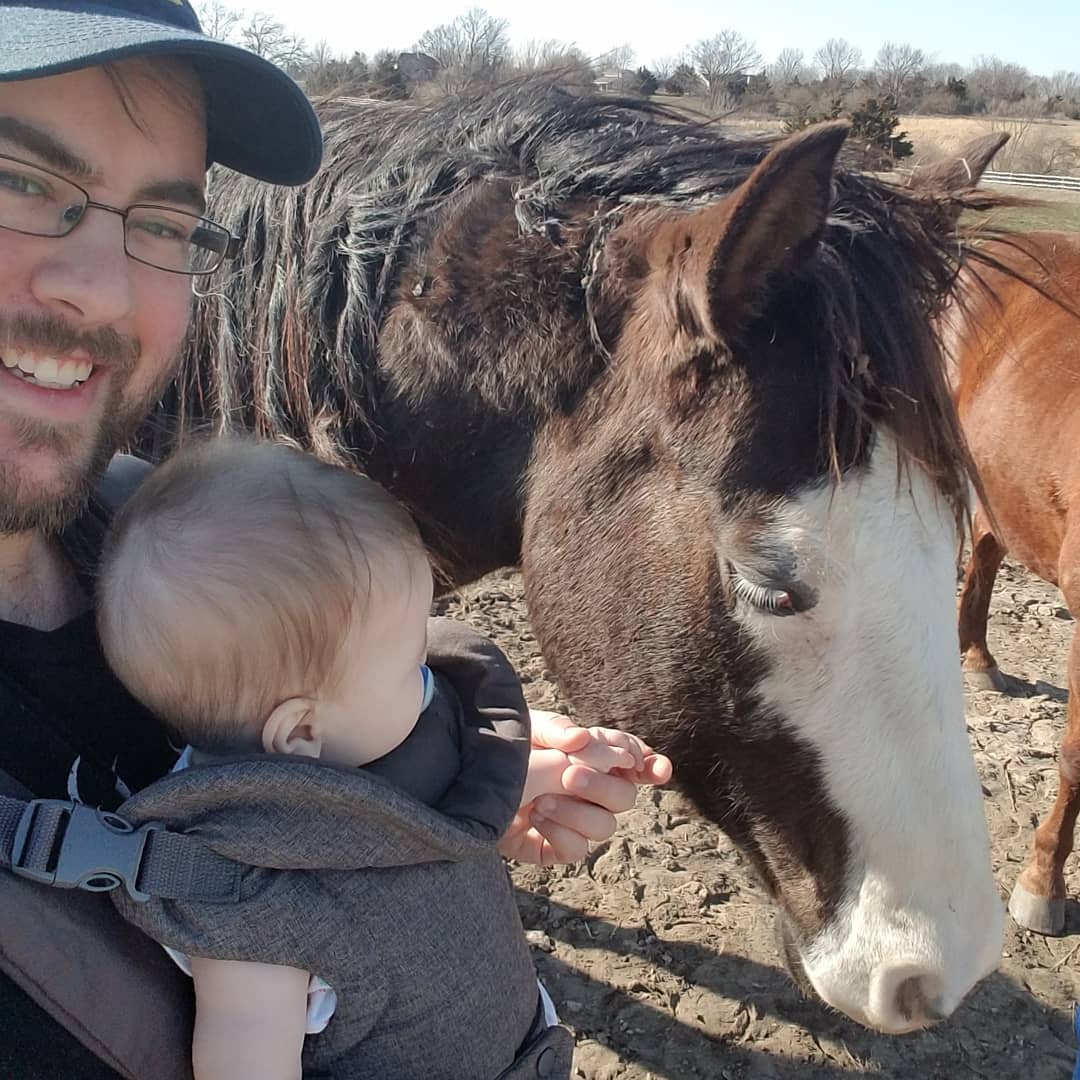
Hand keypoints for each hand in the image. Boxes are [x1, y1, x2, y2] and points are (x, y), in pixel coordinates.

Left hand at [499, 710, 672, 865]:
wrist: (460, 779)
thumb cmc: (498, 749)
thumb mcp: (529, 731)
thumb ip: (566, 736)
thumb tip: (593, 743)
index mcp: (587, 753)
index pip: (631, 760)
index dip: (648, 764)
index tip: (657, 770)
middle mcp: (585, 788)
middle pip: (624, 797)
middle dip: (601, 785)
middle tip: (569, 774)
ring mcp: (571, 819)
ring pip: (605, 827)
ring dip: (576, 812)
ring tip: (540, 798)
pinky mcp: (552, 847)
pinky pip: (577, 850)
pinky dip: (560, 834)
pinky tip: (535, 819)